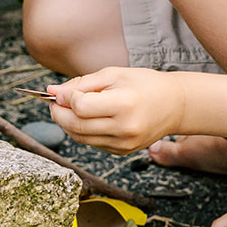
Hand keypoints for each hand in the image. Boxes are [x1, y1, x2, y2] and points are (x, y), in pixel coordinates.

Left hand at [48, 66, 184, 153]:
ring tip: (68, 108)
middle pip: (76, 125)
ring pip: (80, 138)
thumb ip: (82, 83)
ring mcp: (123, 144)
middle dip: (58, 113)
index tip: (58, 90)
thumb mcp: (114, 74)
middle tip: (54, 101)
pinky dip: (82, 131)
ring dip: (66, 123)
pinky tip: (86, 118)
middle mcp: (124, 128)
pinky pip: (92, 143)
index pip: (81, 107)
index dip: (64, 98)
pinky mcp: (122, 152)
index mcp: (124, 104)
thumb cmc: (144, 84)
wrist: (174, 105)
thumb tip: (52, 91)